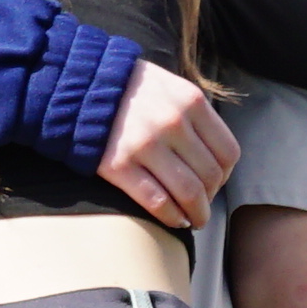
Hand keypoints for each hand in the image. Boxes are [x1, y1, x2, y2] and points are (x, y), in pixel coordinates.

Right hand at [94, 57, 238, 226]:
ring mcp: (145, 145)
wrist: (79, 86)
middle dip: (210, 199)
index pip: (227, 152)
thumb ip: (195, 118)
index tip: (215, 184)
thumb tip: (216, 163)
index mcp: (190, 101)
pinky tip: (175, 221)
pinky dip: (172, 217)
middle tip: (202, 207)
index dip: (225, 175)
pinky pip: (158, 202)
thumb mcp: (171, 88)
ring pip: (188, 193)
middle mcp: (172, 122)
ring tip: (193, 220)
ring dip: (197, 215)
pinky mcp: (119, 165)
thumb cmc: (130, 91)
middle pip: (210, 176)